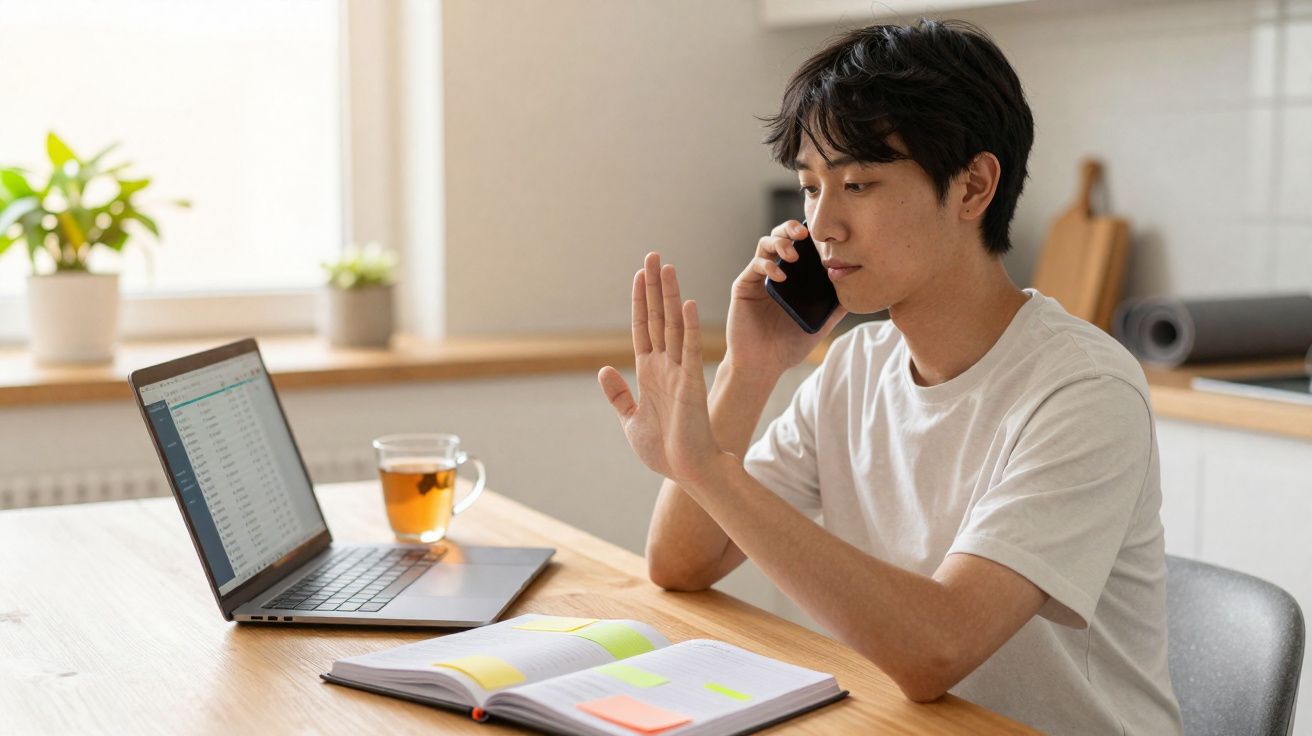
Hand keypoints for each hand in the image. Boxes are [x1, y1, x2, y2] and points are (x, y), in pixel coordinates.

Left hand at [598, 253, 723, 486]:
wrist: (687, 471)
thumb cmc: (663, 449)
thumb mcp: (630, 420)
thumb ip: (618, 395)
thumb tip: (603, 370)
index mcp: (649, 372)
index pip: (643, 327)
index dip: (640, 301)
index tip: (639, 275)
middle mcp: (665, 365)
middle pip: (658, 317)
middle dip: (654, 286)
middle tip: (653, 255)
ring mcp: (680, 371)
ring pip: (673, 325)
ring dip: (670, 296)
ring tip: (666, 267)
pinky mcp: (691, 383)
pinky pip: (688, 350)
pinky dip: (687, 327)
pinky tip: (686, 303)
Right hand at [726, 220, 847, 378]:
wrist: (763, 365)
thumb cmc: (788, 346)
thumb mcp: (819, 324)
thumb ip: (835, 307)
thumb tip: (859, 290)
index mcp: (792, 277)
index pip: (799, 246)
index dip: (807, 235)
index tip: (822, 236)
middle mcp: (773, 272)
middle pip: (779, 237)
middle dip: (790, 229)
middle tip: (803, 234)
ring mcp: (757, 278)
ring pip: (765, 244)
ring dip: (779, 243)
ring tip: (792, 255)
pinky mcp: (743, 286)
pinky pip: (755, 266)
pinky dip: (767, 265)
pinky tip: (780, 276)